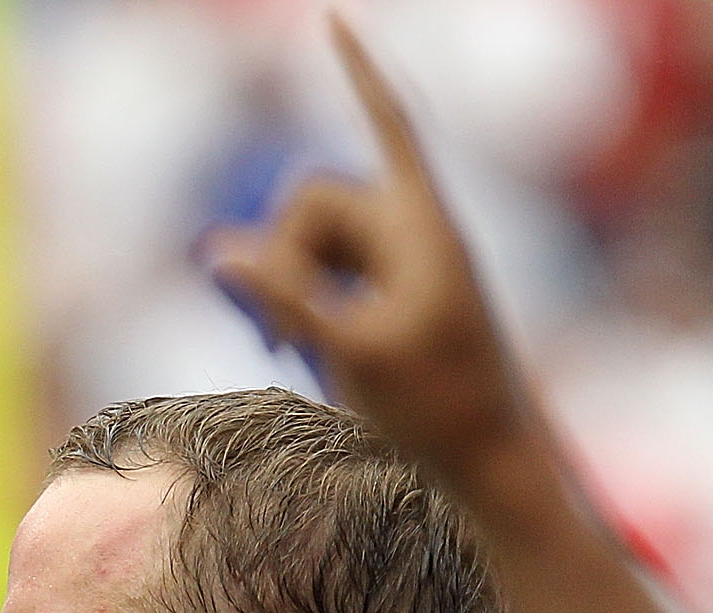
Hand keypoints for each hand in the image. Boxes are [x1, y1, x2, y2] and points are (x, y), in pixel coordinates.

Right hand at [204, 19, 543, 492]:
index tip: (332, 20)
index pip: (385, 124)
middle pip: (318, 203)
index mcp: (422, 228)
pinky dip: (307, 305)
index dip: (358, 72)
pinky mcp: (394, 304)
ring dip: (289, 285)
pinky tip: (296, 354)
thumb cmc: (437, 414)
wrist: (492, 468)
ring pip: (317, 243)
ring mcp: (404, 270)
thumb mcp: (353, 354)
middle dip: (282, 252)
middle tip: (269, 335)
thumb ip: (287, 298)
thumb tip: (219, 252)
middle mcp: (415, 236)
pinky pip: (331, 278)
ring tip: (287, 354)